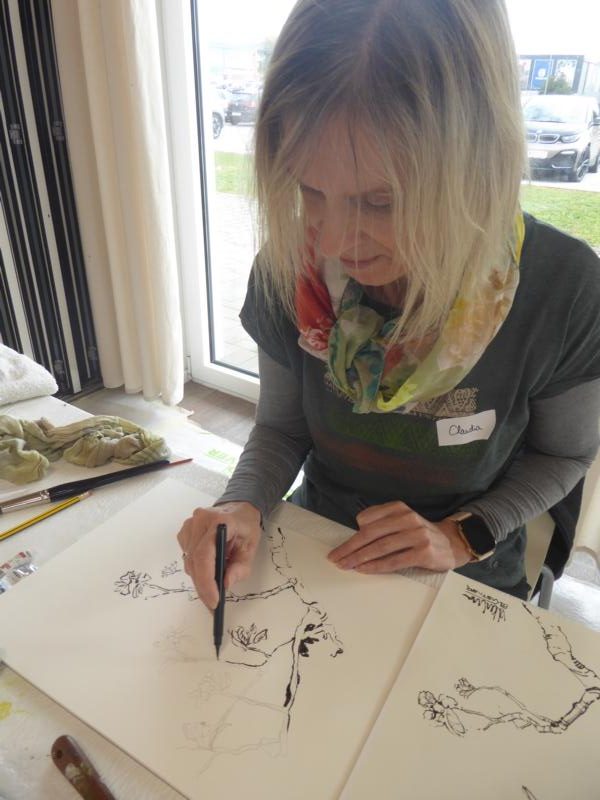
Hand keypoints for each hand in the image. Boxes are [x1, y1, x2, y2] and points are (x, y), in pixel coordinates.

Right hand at [177, 501, 261, 608]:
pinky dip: (196, 567)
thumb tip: (226, 583)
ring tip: (212, 587)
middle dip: (203, 586)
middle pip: (194, 561)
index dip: (206, 581)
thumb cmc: (245, 527)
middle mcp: (200, 520)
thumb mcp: (250, 548)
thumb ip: (240, 567)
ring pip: (189, 561)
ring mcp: (190, 524)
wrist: (238, 509)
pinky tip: (208, 568)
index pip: (204, 555)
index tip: (213, 601)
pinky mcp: (185, 530)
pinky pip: (187, 556)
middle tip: (212, 603)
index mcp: (220, 522)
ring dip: (200, 578)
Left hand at [327, 501, 471, 573]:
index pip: (367, 520)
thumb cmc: (419, 534)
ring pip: (380, 547)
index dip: (351, 535)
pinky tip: (364, 569)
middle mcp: (407, 518)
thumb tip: (355, 536)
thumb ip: (381, 524)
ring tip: (346, 566)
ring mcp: (417, 535)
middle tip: (335, 558)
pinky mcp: (424, 552)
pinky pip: (394, 560)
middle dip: (350, 547)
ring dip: (359, 558)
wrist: (451, 543)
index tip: (339, 549)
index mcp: (398, 508)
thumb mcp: (401, 521)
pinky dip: (376, 566)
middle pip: (371, 533)